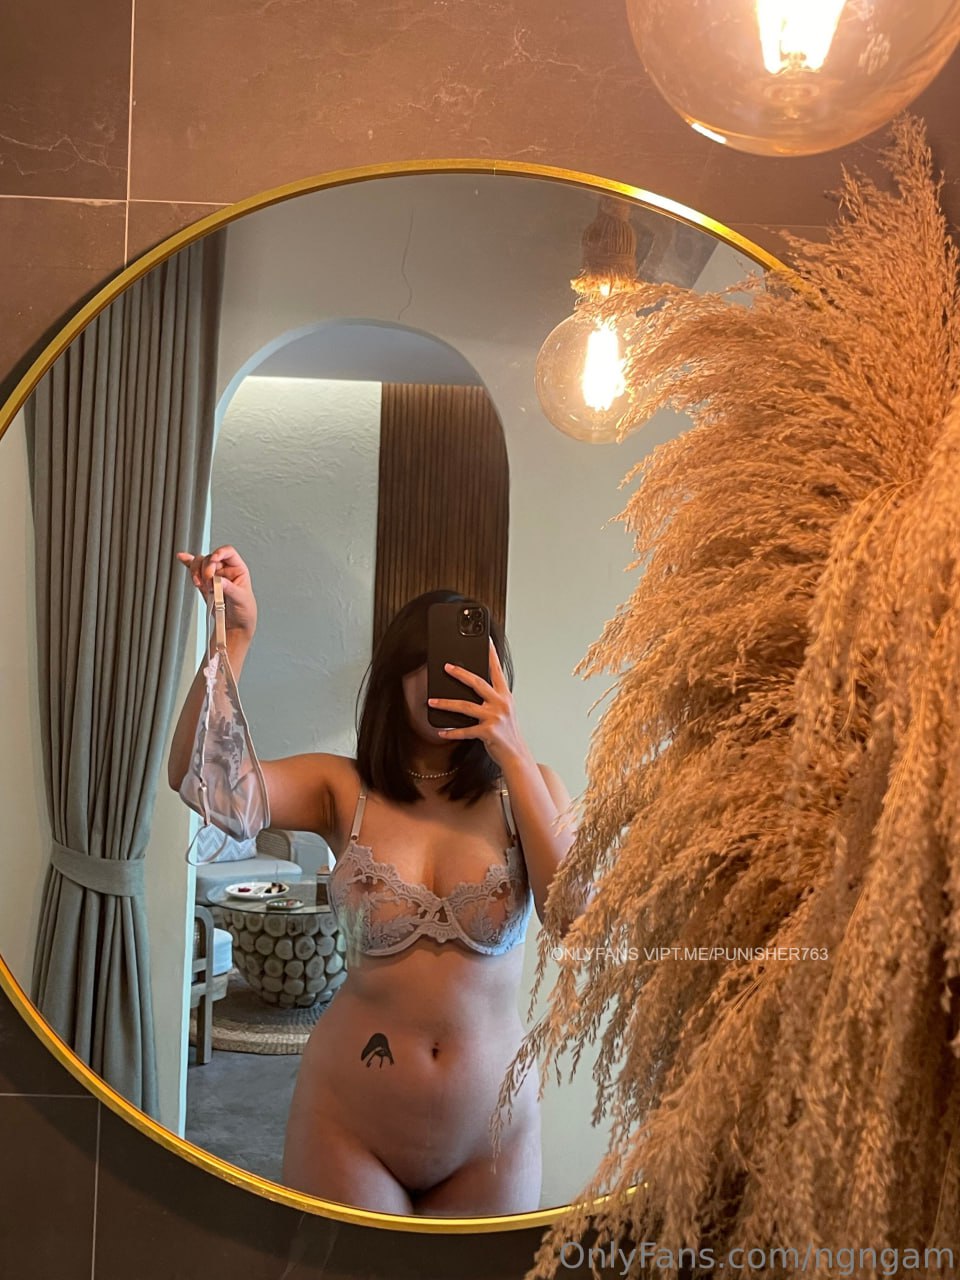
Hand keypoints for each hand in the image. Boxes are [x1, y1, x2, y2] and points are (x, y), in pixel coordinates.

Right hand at [176, 545, 257, 637]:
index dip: (220, 552)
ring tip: (200, 584)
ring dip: (196, 572)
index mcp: (238, 569)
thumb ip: (229, 589)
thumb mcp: (241, 599)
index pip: (228, 553)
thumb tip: (217, 580)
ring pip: (200, 564)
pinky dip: (188, 564)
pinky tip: (183, 558)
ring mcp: (213, 576)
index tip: (214, 559)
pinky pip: (194, 570)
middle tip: (209, 583)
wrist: (236, 625)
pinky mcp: (204, 584)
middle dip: (206, 569)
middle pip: (210, 559)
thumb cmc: (245, 610)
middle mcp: (225, 570)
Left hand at [428, 640, 529, 769]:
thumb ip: (491, 698)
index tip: (486, 641)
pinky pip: (465, 730)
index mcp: (504, 696)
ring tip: (432, 701)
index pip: (497, 670)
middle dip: (460, 674)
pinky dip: (451, 732)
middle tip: (446, 667)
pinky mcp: (488, 732)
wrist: (516, 755)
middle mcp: (501, 703)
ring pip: (465, 706)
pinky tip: (442, 731)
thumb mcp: (503, 711)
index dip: (491, 654)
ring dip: (446, 704)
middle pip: (478, 683)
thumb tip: (471, 687)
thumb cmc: (507, 732)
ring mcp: (494, 717)